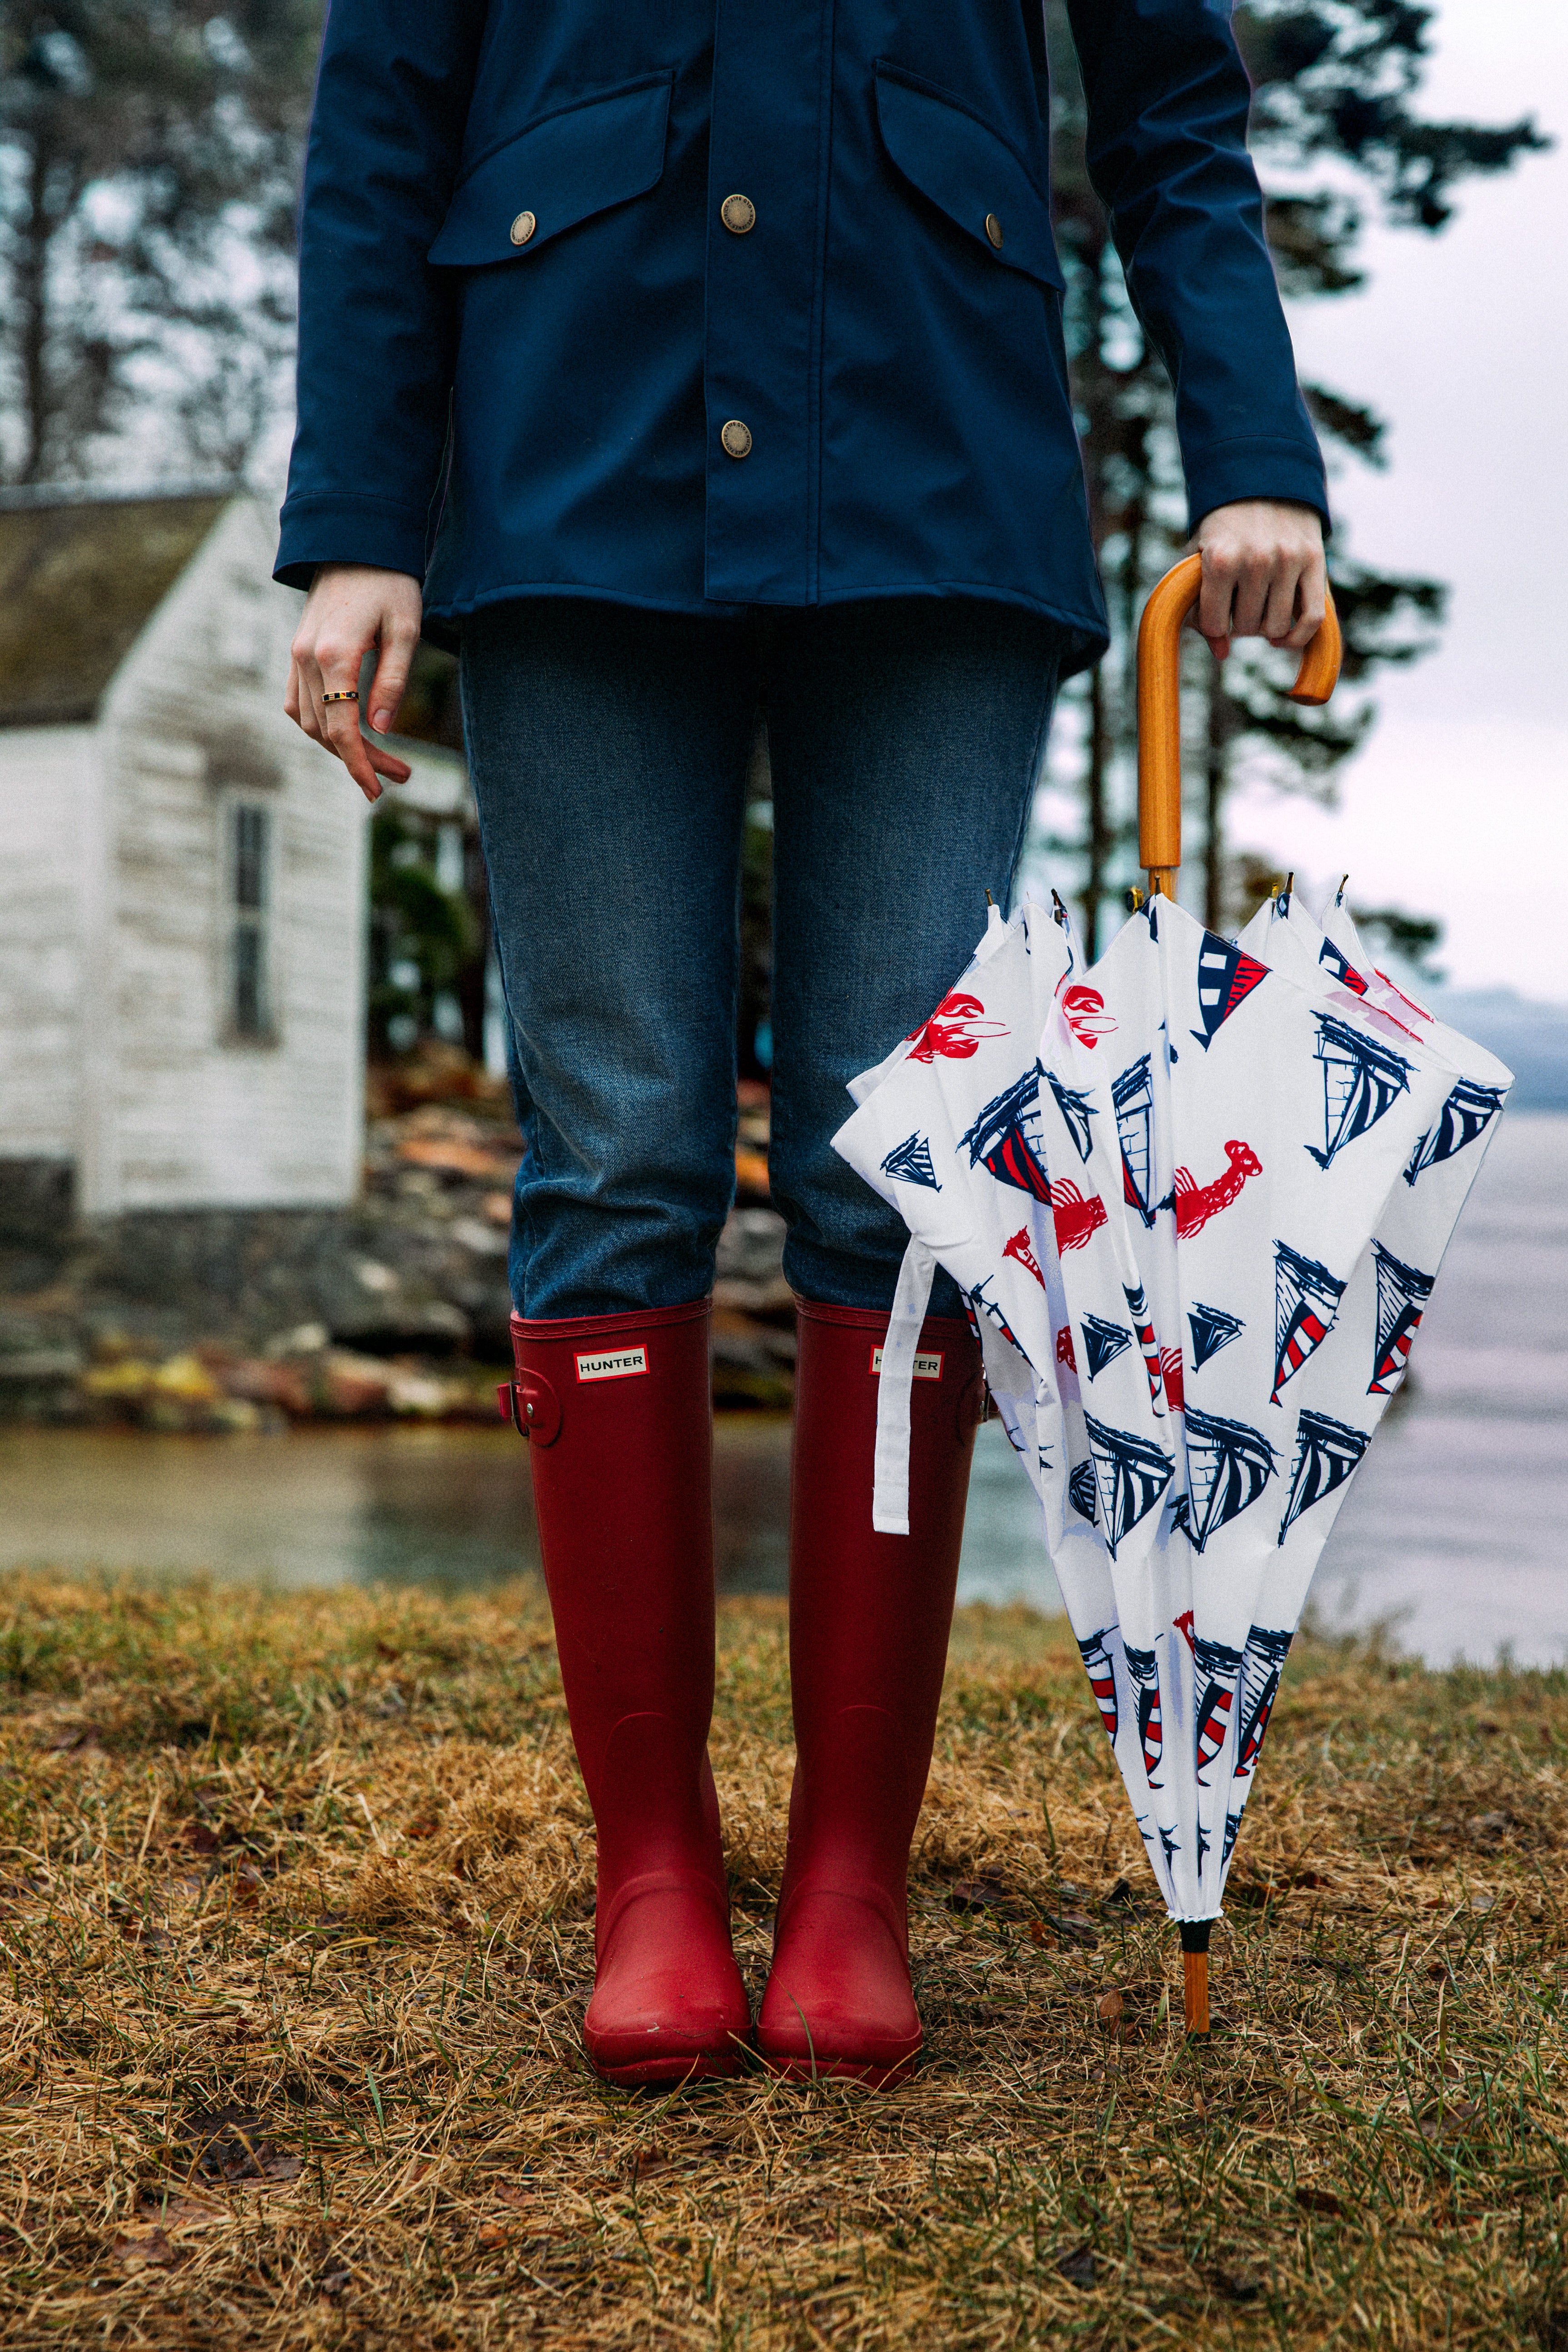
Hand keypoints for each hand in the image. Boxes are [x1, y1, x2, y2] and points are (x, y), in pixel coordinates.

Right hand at [285, 564, 423, 801]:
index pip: (341, 729)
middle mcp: (306, 658)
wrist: (353, 542)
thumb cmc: (388, 582)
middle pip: (326, 731)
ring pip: (309, 721)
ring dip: (340, 746)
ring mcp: (296, 655)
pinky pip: (299, 701)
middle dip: (360, 760)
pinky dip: (320, 724)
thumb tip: (382, 729)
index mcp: (334, 655)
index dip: (359, 765)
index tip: (379, 789)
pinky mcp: (297, 651)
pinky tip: (348, 732)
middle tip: (400, 776)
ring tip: (382, 759)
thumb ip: (393, 680)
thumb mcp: (406, 629)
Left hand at [1188, 499, 1325, 662]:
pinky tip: (1284, 638)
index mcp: (1221, 560)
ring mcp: (1289, 561)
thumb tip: (1221, 654)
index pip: (1215, 624)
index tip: (1215, 613)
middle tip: (1239, 602)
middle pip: (1246, 628)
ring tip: (1259, 608)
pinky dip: (1299, 637)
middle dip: (1239, 623)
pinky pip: (1313, 618)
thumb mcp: (1200, 559)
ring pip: (1277, 627)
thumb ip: (1200, 607)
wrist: (1262, 482)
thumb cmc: (1224, 529)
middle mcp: (1257, 560)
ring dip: (1266, 628)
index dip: (1213, 625)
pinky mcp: (1315, 561)